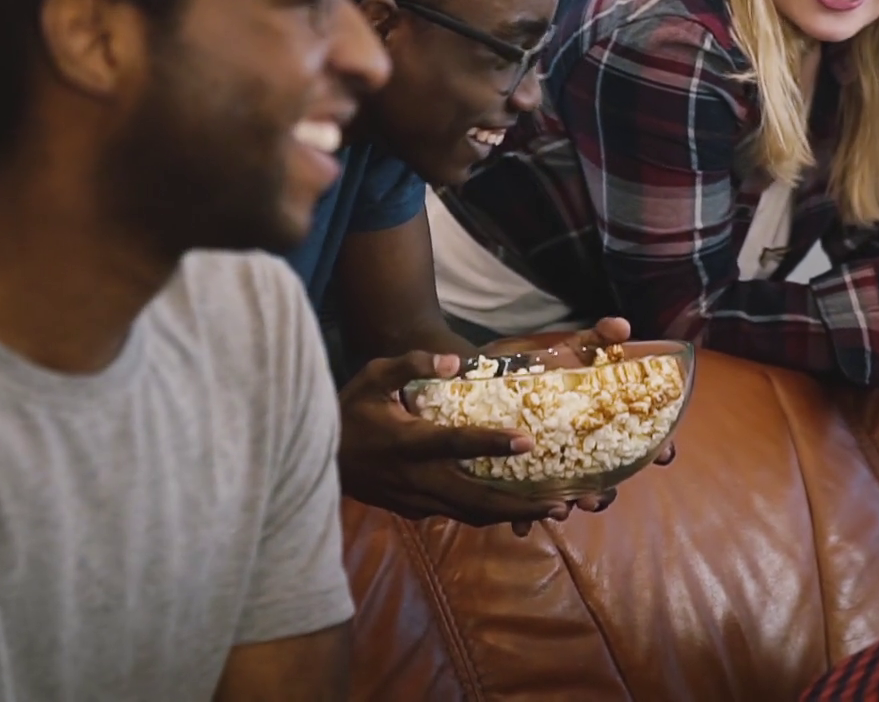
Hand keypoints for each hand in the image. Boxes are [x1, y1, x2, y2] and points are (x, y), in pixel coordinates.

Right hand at [337, 351, 572, 534]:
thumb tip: (453, 362)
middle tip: (561, 503)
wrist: (317, 458)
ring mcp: (416, 500)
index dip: (491, 443)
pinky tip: (516, 507)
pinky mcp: (414, 511)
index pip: (454, 443)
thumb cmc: (349, 411)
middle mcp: (416, 477)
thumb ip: (410, 365)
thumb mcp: (372, 376)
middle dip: (520, 505)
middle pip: (475, 499)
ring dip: (512, 515)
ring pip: (470, 514)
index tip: (527, 441)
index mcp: (407, 442)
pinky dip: (488, 513)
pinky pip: (458, 514)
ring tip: (552, 512)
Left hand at [482, 318, 666, 519]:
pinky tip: (521, 526)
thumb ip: (594, 339)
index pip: (641, 439)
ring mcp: (554, 463)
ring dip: (570, 506)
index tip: (665, 454)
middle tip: (597, 497)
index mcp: (599, 419)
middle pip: (607, 478)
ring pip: (571, 495)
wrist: (479, 375)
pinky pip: (529, 504)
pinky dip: (526, 518)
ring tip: (562, 509)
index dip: (659, 448)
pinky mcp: (523, 474)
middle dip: (606, 493)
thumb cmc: (530, 363)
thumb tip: (622, 326)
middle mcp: (582, 447)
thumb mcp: (564, 348)